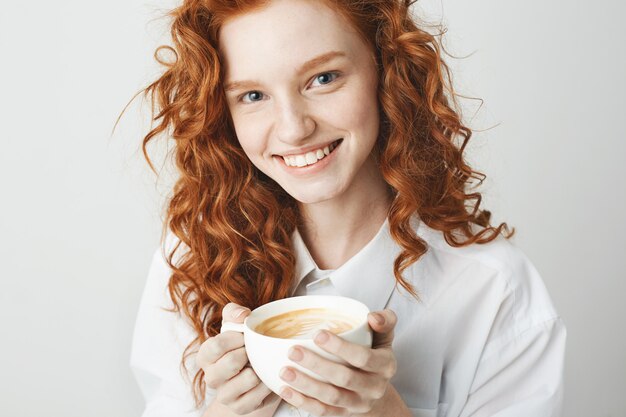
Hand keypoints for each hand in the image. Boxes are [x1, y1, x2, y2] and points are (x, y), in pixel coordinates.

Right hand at [196, 303, 278, 414]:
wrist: (252, 377)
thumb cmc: (243, 346)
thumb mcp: (236, 325)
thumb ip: (234, 312)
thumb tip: (242, 316)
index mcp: (205, 356)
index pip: (216, 345)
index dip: (236, 338)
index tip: (245, 336)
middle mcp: (211, 377)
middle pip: (231, 362)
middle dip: (249, 353)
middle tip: (254, 351)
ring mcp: (224, 395)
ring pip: (249, 378)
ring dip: (260, 368)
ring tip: (260, 365)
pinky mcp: (240, 407)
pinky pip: (261, 393)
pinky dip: (267, 383)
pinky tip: (264, 379)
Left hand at [277, 309, 399, 415]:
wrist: (378, 389)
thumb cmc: (375, 354)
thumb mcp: (384, 337)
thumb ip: (384, 321)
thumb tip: (372, 317)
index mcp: (385, 365)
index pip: (364, 357)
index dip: (340, 347)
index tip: (317, 335)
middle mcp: (374, 387)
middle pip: (344, 378)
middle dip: (317, 365)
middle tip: (293, 351)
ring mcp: (359, 403)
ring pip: (331, 397)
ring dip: (306, 385)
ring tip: (285, 371)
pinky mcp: (344, 414)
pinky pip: (323, 411)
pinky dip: (303, 402)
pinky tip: (285, 390)